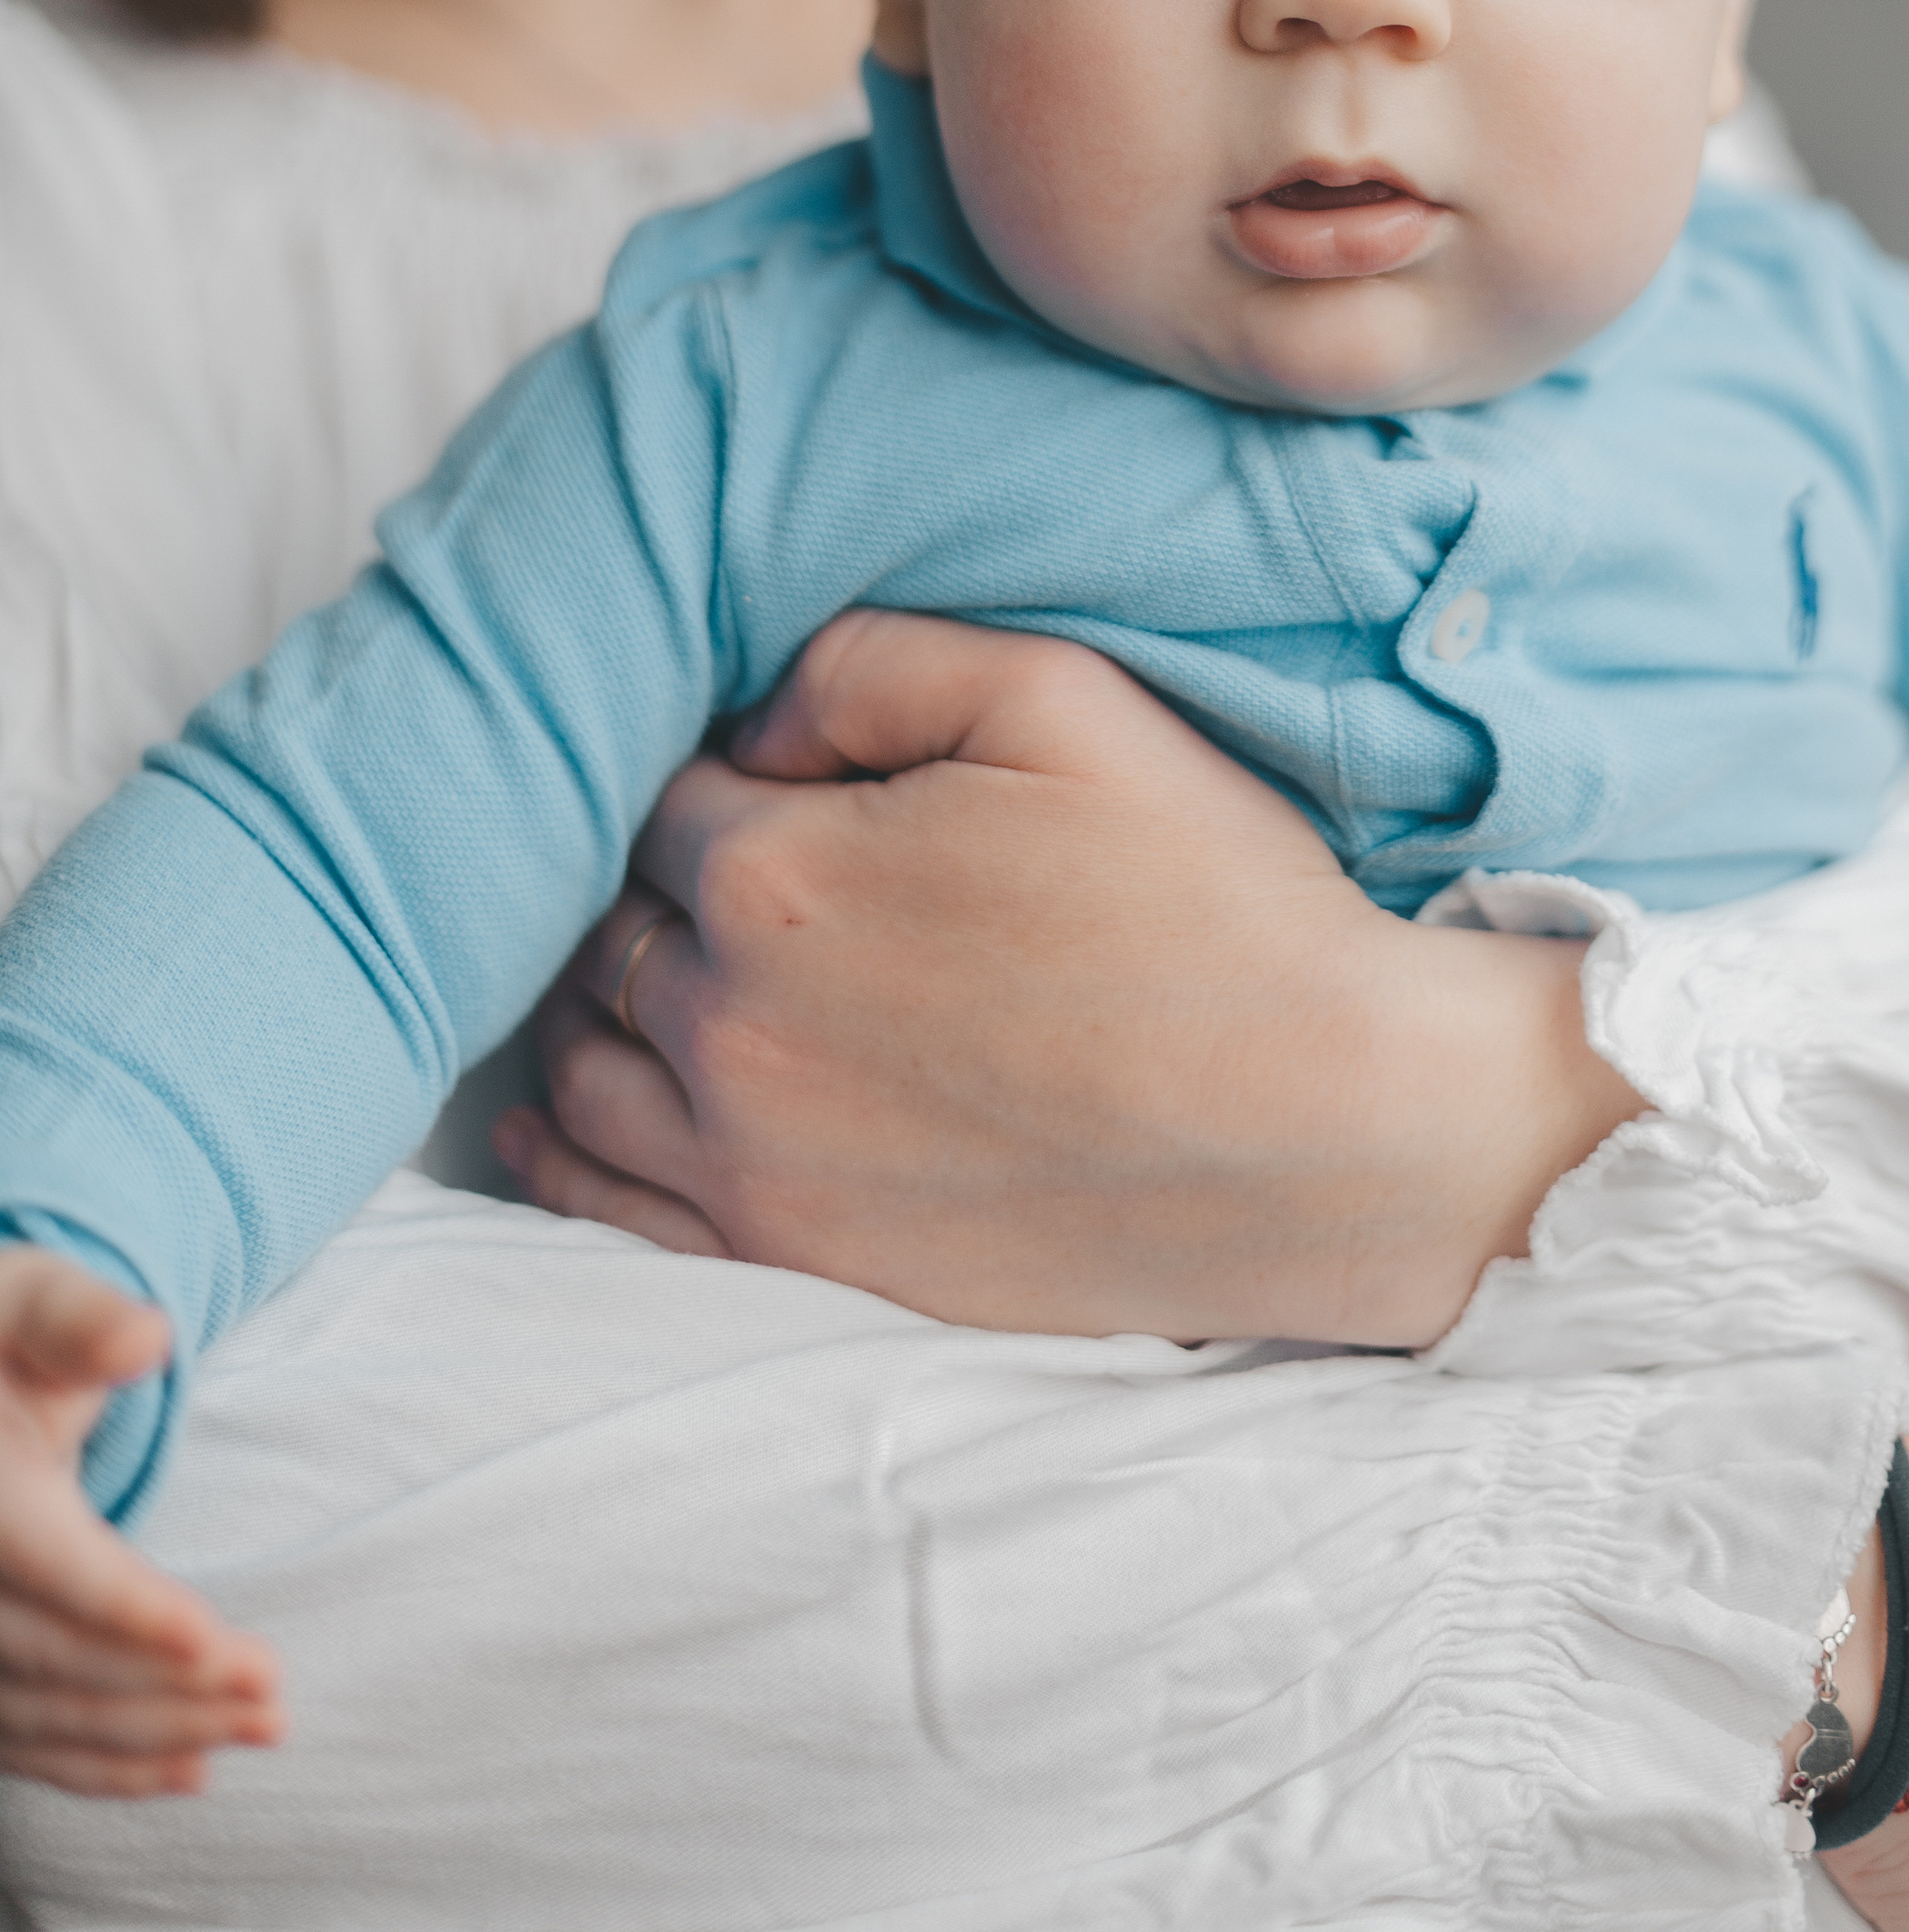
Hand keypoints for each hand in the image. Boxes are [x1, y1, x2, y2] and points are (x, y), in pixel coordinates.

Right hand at [0, 1250, 281, 1797]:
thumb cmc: (1, 1331)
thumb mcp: (32, 1298)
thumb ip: (80, 1319)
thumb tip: (147, 1336)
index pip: (49, 1563)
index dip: (128, 1609)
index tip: (215, 1643)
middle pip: (54, 1655)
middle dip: (168, 1686)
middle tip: (275, 1697)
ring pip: (42, 1713)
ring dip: (153, 1733)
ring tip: (263, 1728)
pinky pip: (19, 1739)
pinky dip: (99, 1764)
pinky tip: (188, 1770)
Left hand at [497, 611, 1641, 1345]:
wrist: (1328, 1126)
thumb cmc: (1212, 897)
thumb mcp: (1062, 697)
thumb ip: (870, 665)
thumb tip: (753, 721)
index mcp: (779, 877)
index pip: (659, 795)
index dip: (723, 773)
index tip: (790, 780)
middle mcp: (734, 1031)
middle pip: (607, 928)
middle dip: (643, 883)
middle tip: (722, 867)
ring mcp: (756, 1168)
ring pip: (583, 1064)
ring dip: (598, 1002)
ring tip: (645, 968)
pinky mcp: (800, 1266)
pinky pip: (611, 1210)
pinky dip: (565, 1149)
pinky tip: (556, 1113)